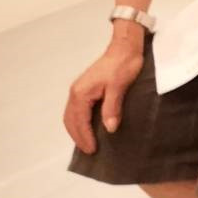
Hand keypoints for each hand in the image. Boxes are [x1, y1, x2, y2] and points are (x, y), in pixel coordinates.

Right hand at [64, 39, 143, 153]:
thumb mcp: (119, 86)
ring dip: (77, 130)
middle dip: (78, 137)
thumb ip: (112, 108)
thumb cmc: (124, 64)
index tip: (93, 150)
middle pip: (71, 120)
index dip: (85, 137)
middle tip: (89, 151)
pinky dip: (80, 121)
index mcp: (81, 93)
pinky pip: (78, 109)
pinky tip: (89, 126)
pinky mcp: (86, 87)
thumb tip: (109, 129)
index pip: (80, 122)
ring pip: (72, 115)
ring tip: (88, 142)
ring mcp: (79, 89)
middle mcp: (76, 92)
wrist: (126, 45)